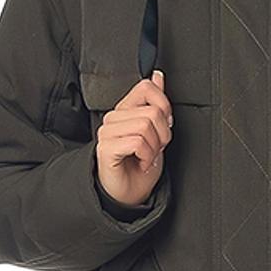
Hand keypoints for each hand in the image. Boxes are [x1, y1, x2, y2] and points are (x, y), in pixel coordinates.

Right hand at [95, 69, 172, 205]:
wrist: (127, 194)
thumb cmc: (138, 165)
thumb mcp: (156, 131)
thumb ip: (156, 103)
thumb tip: (157, 76)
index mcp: (125, 109)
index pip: (146, 88)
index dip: (164, 106)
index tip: (164, 125)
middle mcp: (114, 118)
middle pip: (152, 112)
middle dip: (163, 134)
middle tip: (155, 149)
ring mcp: (107, 132)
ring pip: (145, 126)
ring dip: (154, 148)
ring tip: (148, 157)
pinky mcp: (106, 148)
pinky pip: (137, 142)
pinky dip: (146, 156)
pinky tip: (142, 163)